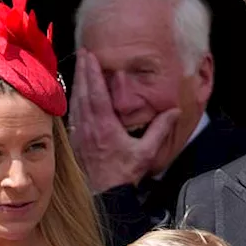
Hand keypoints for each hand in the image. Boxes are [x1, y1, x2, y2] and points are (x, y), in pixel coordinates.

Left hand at [68, 49, 180, 191]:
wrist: (103, 194)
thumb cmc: (123, 174)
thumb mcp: (146, 153)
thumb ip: (159, 130)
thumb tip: (173, 111)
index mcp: (103, 127)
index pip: (96, 93)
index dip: (92, 73)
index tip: (90, 56)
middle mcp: (87, 127)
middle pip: (82, 93)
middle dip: (83, 71)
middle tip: (84, 52)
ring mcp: (78, 133)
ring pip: (75, 102)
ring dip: (77, 83)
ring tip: (80, 66)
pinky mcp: (73, 140)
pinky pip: (72, 114)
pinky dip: (73, 99)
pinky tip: (75, 92)